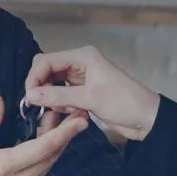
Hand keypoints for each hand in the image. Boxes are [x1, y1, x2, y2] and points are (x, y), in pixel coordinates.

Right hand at [0, 94, 88, 175]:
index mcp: (1, 167)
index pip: (43, 148)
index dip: (64, 133)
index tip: (80, 121)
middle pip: (50, 158)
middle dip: (64, 137)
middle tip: (71, 117)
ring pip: (46, 169)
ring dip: (54, 149)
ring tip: (57, 129)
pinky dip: (43, 162)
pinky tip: (41, 150)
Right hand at [23, 45, 160, 141]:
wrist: (147, 119)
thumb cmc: (123, 103)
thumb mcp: (89, 98)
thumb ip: (57, 95)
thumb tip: (30, 95)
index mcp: (82, 57)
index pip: (46, 61)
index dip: (34, 78)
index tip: (29, 98)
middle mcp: (79, 64)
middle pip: (47, 71)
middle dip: (43, 88)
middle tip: (43, 106)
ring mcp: (81, 78)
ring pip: (53, 85)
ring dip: (54, 99)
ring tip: (67, 111)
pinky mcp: (83, 92)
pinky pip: (62, 96)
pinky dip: (63, 105)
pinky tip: (74, 113)